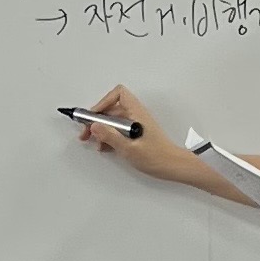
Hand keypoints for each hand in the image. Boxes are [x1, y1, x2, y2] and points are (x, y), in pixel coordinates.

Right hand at [74, 86, 203, 185]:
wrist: (173, 166)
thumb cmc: (157, 157)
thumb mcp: (129, 149)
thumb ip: (110, 137)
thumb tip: (94, 127)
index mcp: (136, 113)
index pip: (118, 94)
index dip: (103, 102)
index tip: (93, 117)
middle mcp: (136, 115)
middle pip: (112, 108)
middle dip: (97, 119)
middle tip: (86, 133)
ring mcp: (136, 124)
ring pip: (113, 121)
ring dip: (102, 130)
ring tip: (95, 143)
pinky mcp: (136, 134)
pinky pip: (119, 130)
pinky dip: (110, 136)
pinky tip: (106, 147)